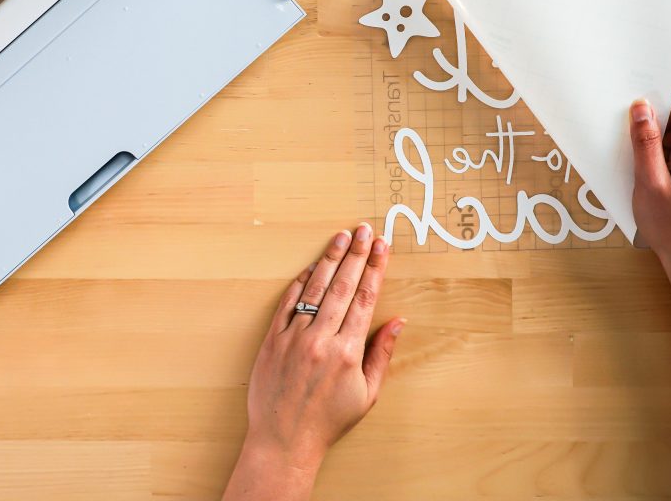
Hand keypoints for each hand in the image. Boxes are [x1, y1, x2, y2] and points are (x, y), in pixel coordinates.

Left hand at [223, 223, 404, 499]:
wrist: (284, 440)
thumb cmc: (329, 421)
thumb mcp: (367, 394)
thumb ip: (381, 354)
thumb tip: (398, 321)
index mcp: (347, 351)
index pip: (365, 298)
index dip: (375, 268)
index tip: (381, 246)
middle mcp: (320, 339)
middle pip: (342, 285)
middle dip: (356, 254)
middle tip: (364, 229)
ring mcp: (294, 337)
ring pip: (314, 288)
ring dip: (330, 259)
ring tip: (340, 237)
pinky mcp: (272, 340)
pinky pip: (287, 303)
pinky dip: (300, 283)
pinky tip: (311, 267)